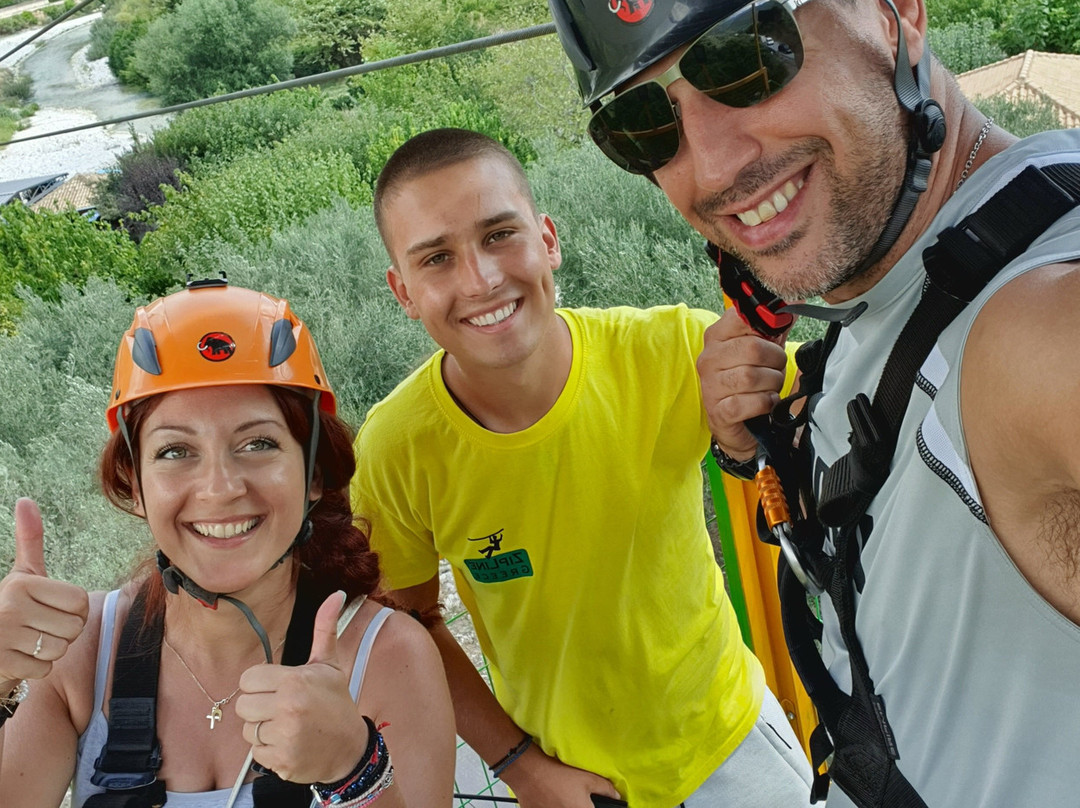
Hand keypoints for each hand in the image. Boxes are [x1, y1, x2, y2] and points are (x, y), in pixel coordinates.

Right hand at [0, 498, 89, 687]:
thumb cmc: (12, 607)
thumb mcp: (22, 574)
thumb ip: (29, 540)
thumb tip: (25, 500)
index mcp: (21, 583)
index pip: (80, 601)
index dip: (73, 609)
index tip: (51, 608)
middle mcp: (10, 608)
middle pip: (74, 626)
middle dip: (63, 631)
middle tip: (41, 627)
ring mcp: (3, 638)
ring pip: (60, 648)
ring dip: (50, 650)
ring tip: (29, 641)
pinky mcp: (1, 664)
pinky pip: (44, 669)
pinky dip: (36, 667)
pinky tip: (20, 656)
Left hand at [236, 591, 368, 782]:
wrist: (350, 748)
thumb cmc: (336, 703)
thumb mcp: (330, 665)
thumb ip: (325, 628)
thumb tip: (337, 594)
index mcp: (295, 680)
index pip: (248, 679)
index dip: (260, 684)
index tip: (279, 688)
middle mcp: (289, 707)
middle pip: (242, 705)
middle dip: (258, 707)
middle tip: (281, 709)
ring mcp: (285, 736)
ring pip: (247, 730)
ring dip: (263, 730)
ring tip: (286, 727)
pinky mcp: (281, 760)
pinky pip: (255, 753)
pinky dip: (268, 751)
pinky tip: (288, 744)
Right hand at [498, 744, 621, 807]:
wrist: (529, 772)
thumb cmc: (559, 774)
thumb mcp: (587, 778)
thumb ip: (605, 789)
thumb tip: (617, 796)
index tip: (590, 803)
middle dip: (580, 806)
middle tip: (575, 799)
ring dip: (566, 806)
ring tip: (562, 798)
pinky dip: (553, 807)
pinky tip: (552, 801)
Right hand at [697, 308, 788, 457]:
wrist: (739, 422)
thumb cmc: (751, 381)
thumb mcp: (763, 350)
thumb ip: (775, 327)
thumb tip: (793, 303)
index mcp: (717, 336)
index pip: (741, 316)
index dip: (767, 325)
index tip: (775, 336)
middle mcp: (709, 358)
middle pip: (753, 348)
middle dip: (775, 360)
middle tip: (776, 368)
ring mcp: (711, 386)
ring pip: (751, 376)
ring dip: (771, 383)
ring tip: (770, 387)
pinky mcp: (719, 411)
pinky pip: (750, 403)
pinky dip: (765, 403)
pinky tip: (766, 403)